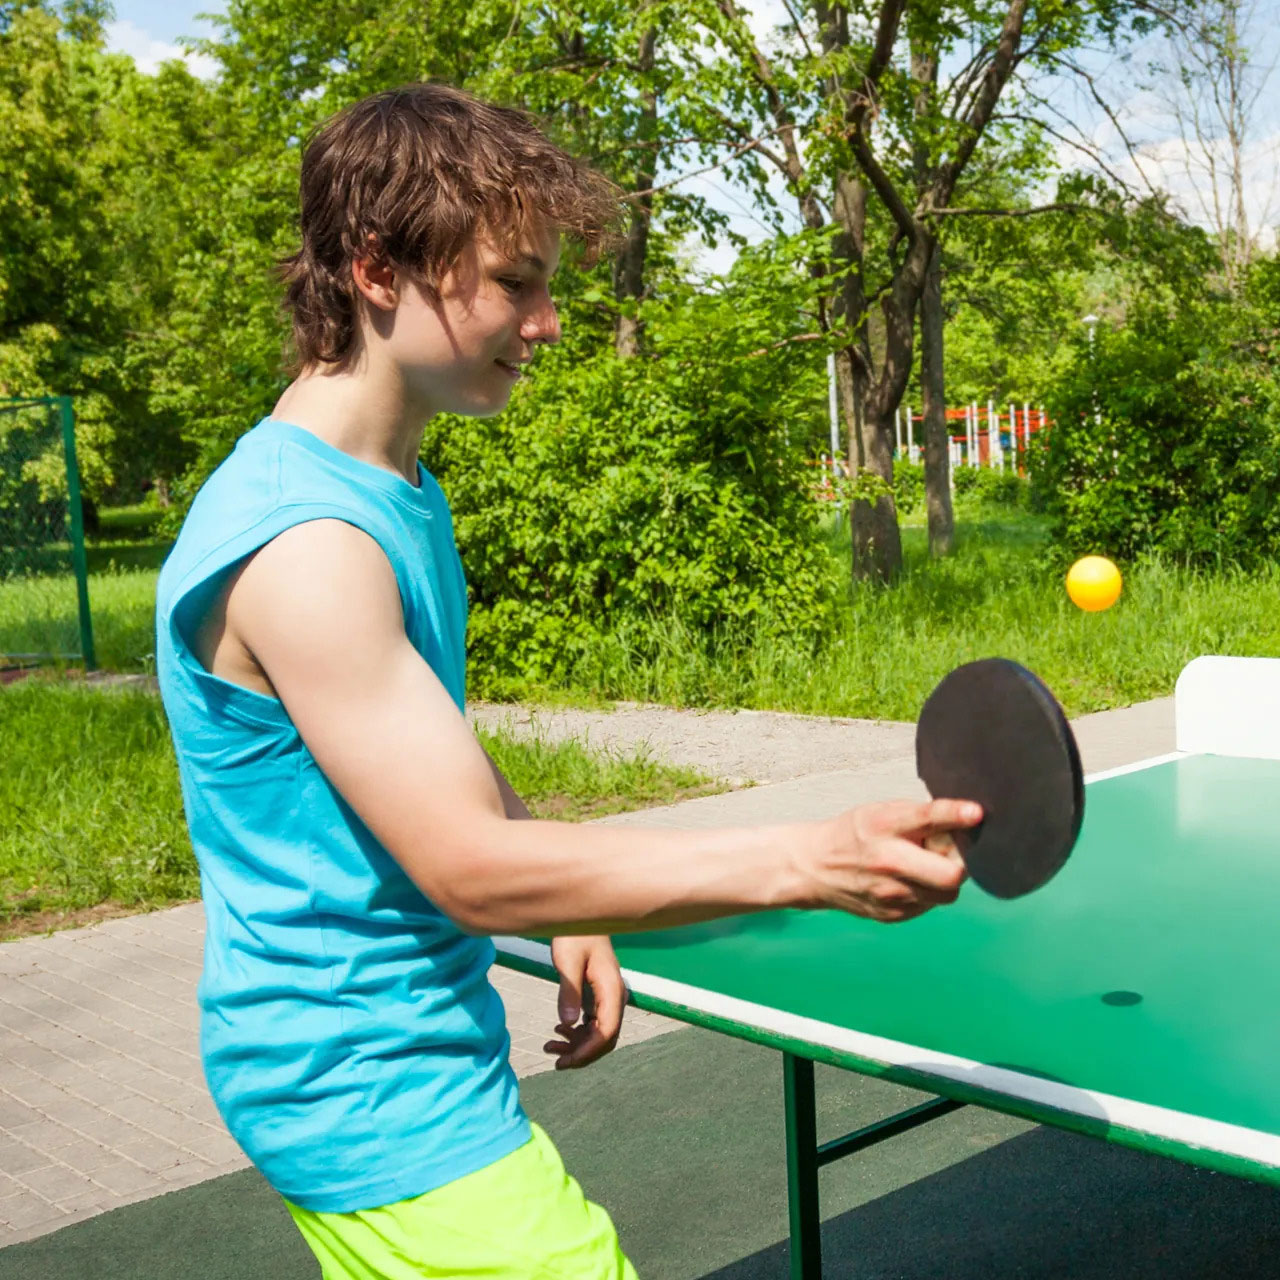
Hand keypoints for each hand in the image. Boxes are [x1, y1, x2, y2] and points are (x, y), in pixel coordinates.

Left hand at [545, 935, 625, 1069]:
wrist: (582, 919)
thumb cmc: (575, 934)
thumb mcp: (567, 960)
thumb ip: (568, 991)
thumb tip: (565, 1023)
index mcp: (611, 990)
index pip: (607, 1032)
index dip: (588, 1052)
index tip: (566, 1062)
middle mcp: (614, 997)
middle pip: (605, 1039)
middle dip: (582, 1055)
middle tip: (556, 1063)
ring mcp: (608, 998)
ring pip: (598, 1034)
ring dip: (577, 1046)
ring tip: (549, 1048)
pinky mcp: (599, 996)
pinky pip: (592, 1023)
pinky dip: (576, 1033)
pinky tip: (557, 1031)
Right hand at [805, 798, 981, 922]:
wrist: (816, 867)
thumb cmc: (854, 834)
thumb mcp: (882, 811)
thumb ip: (921, 816)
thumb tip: (964, 821)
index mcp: (883, 826)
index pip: (927, 819)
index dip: (955, 815)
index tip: (975, 813)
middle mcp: (888, 862)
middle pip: (950, 875)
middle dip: (959, 864)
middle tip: (948, 853)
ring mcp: (890, 894)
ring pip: (946, 895)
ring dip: (943, 880)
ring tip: (924, 866)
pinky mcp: (892, 915)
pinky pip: (929, 906)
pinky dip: (927, 893)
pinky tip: (908, 880)